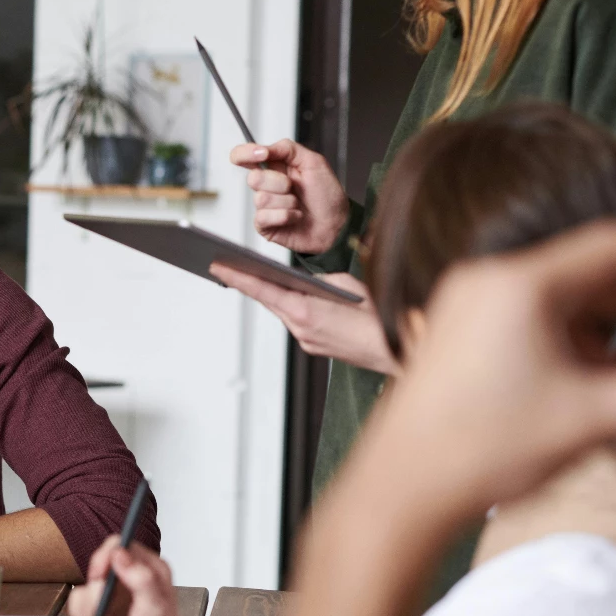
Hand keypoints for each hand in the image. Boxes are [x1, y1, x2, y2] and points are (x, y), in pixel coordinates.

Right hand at [66, 536, 194, 615]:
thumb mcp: (154, 608)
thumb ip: (139, 577)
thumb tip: (118, 552)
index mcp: (148, 568)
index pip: (118, 545)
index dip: (104, 558)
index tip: (99, 578)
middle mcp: (130, 576)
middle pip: (97, 565)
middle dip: (94, 591)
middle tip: (101, 610)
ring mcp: (115, 593)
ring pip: (85, 586)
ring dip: (87, 609)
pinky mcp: (102, 608)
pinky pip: (79, 603)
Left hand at [212, 264, 400, 374]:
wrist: (398, 350)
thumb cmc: (378, 316)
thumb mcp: (347, 285)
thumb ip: (320, 280)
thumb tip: (305, 280)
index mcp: (304, 311)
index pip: (262, 289)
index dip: (238, 277)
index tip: (217, 266)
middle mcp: (300, 328)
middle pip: (268, 300)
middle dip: (248, 282)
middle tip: (226, 265)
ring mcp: (306, 340)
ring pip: (282, 311)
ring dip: (270, 294)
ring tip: (252, 275)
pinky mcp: (315, 346)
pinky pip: (296, 321)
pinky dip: (290, 307)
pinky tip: (288, 296)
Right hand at [229, 140, 348, 254]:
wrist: (336, 225)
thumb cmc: (328, 196)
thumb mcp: (314, 162)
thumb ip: (287, 148)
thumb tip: (262, 148)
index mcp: (275, 167)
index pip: (244, 156)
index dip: (245, 153)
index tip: (261, 154)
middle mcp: (267, 185)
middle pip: (253, 178)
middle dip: (279, 182)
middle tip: (294, 187)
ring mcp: (264, 206)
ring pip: (261, 198)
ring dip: (287, 202)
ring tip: (298, 205)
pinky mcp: (264, 225)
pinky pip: (264, 217)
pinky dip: (285, 216)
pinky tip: (295, 217)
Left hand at [354, 222, 615, 516]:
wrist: (402, 490)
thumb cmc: (479, 451)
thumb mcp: (594, 418)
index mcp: (517, 285)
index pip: (613, 246)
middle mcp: (486, 282)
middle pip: (587, 268)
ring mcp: (467, 306)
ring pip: (560, 294)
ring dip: (612, 313)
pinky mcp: (459, 334)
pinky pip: (530, 315)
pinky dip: (574, 331)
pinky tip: (608, 362)